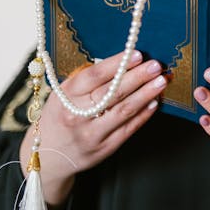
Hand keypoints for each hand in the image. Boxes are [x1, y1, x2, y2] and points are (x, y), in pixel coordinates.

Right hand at [19, 50, 166, 205]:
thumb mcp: (64, 94)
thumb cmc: (61, 115)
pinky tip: (155, 102)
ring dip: (145, 94)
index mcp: (66, 96)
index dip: (118, 64)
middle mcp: (78, 115)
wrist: (47, 156)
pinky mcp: (104, 148)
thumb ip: (87, 79)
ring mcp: (91, 134)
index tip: (138, 54)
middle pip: (112, 93)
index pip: (94, 76)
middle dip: (137, 77)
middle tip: (156, 65)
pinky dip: (143, 114)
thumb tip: (122, 61)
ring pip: (123, 111)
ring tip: (161, 81)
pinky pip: (128, 129)